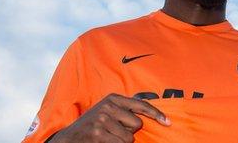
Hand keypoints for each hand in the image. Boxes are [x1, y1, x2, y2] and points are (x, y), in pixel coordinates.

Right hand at [48, 93, 169, 142]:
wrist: (69, 137)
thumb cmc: (93, 125)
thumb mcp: (107, 111)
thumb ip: (125, 110)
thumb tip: (151, 116)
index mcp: (113, 98)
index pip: (141, 105)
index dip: (156, 114)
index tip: (168, 122)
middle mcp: (108, 106)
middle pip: (137, 124)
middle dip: (130, 131)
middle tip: (114, 130)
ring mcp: (102, 120)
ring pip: (129, 137)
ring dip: (122, 141)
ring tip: (108, 137)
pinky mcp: (98, 134)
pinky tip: (104, 142)